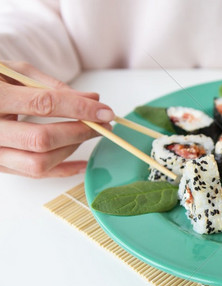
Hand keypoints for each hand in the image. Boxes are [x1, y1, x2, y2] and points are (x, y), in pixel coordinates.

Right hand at [0, 61, 113, 177]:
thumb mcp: (14, 72)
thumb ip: (53, 86)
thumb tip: (92, 100)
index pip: (43, 104)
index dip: (79, 109)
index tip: (106, 110)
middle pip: (42, 139)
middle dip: (80, 132)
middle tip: (103, 124)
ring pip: (38, 163)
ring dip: (72, 150)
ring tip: (90, 133)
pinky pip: (34, 175)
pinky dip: (63, 170)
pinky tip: (83, 162)